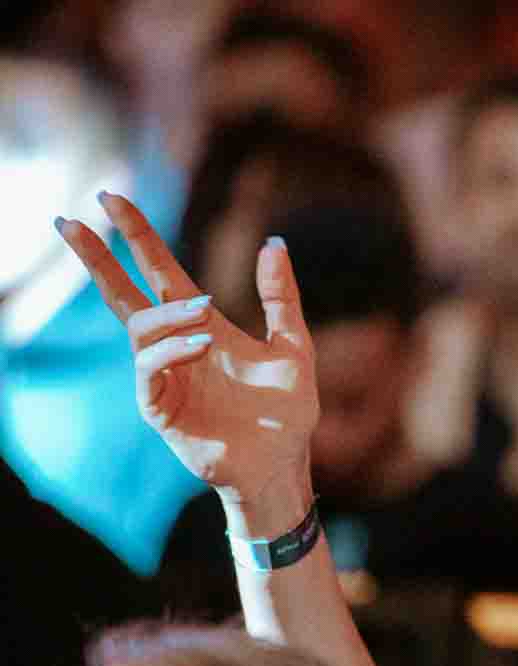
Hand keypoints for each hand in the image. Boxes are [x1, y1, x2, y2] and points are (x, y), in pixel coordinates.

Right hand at [55, 192, 317, 523]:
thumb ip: (281, 298)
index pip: (157, 271)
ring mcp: (162, 377)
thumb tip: (274, 242)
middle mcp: (173, 347)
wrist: (283, 464)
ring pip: (141, 328)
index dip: (136, 236)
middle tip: (74, 222)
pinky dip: (173, 350)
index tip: (111, 199)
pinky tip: (201, 343)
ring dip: (169, 314)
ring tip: (204, 312)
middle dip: (97, 258)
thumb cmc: (286, 411)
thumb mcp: (293, 347)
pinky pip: (151, 369)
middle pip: (122, 294)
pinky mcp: (159, 408)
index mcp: (199, 327)